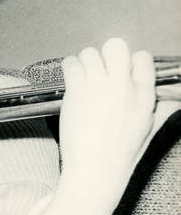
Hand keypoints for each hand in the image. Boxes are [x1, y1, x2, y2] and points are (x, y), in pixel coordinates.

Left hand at [58, 38, 155, 202]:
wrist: (96, 168)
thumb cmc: (119, 150)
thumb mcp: (144, 123)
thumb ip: (145, 99)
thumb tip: (145, 84)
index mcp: (144, 95)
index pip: (142, 58)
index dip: (129, 62)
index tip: (120, 73)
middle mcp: (123, 86)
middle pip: (115, 46)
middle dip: (106, 53)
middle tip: (99, 70)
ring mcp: (98, 87)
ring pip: (89, 53)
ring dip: (84, 62)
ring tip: (83, 77)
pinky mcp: (77, 92)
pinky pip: (71, 63)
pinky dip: (69, 67)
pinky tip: (72, 79)